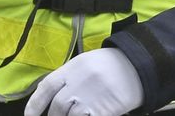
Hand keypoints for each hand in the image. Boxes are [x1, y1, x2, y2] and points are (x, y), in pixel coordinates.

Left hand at [24, 48, 143, 115]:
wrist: (139, 65)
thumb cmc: (112, 64)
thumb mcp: (87, 63)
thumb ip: (68, 77)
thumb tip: (51, 97)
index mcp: (72, 67)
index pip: (46, 87)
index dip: (35, 104)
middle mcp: (78, 82)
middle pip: (57, 107)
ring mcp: (90, 97)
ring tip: (78, 113)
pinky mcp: (103, 110)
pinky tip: (90, 115)